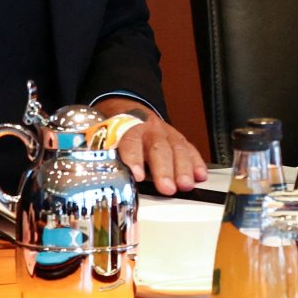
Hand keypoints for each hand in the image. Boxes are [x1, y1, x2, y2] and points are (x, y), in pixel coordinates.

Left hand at [93, 99, 208, 193]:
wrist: (127, 110)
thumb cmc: (114, 131)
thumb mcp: (102, 138)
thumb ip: (103, 154)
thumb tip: (97, 177)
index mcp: (126, 129)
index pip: (130, 142)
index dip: (134, 159)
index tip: (137, 176)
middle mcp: (149, 130)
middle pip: (158, 148)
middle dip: (164, 169)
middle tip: (167, 188)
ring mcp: (166, 133)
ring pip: (177, 148)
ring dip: (183, 168)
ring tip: (186, 185)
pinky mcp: (178, 138)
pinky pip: (189, 148)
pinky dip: (196, 162)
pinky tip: (200, 175)